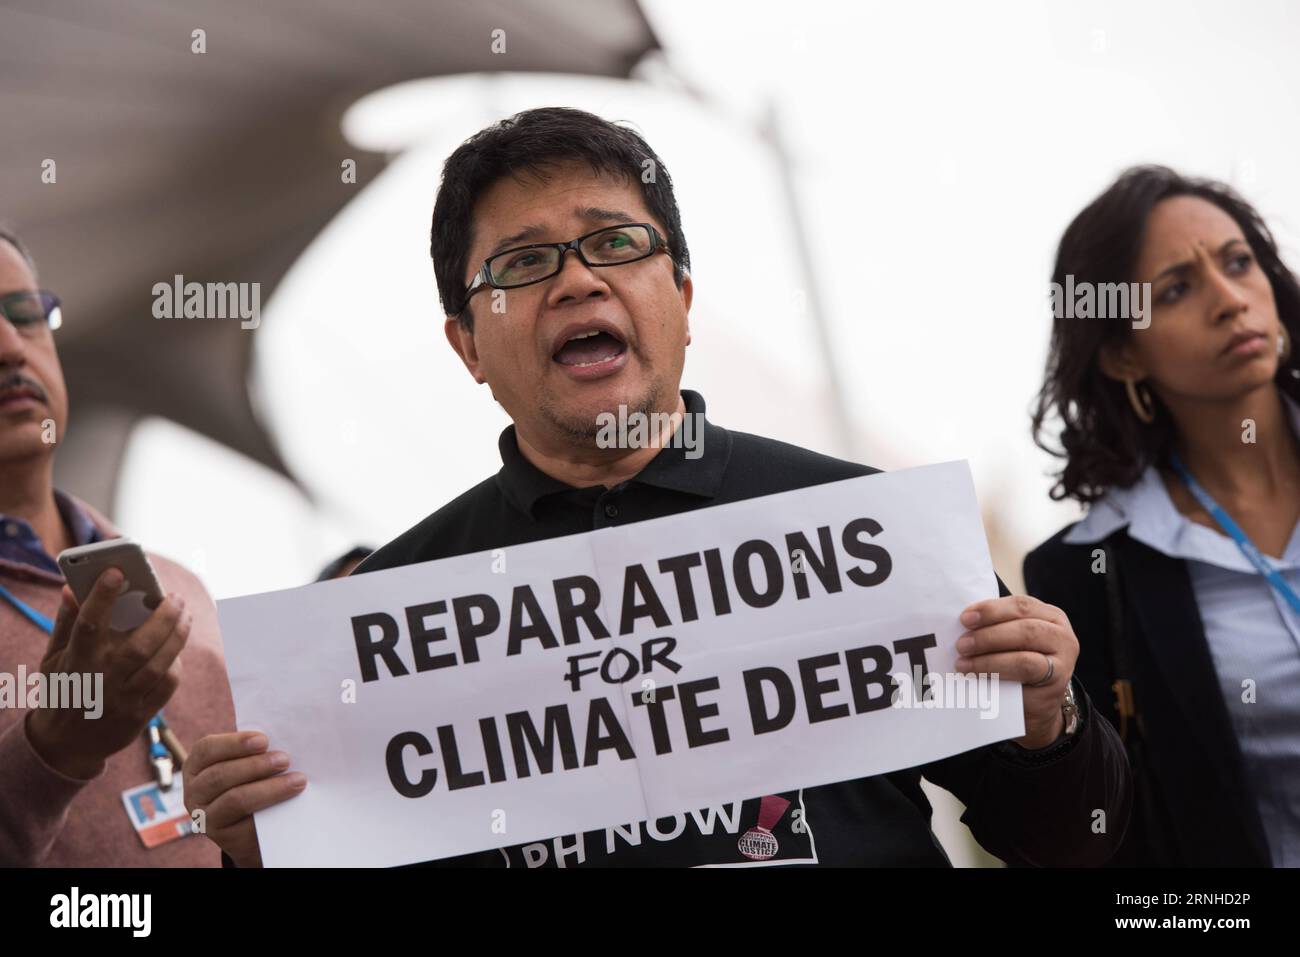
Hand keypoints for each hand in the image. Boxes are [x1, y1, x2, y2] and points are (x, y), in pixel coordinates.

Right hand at [26, 568, 190, 778]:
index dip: (102, 597)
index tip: (116, 572)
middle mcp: (101, 679)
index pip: (90, 624)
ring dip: (178, 635)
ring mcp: (122, 699)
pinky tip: (177, 647)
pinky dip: (176, 664)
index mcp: (76, 661)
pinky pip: (167, 685)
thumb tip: (71, 587)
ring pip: (160, 663)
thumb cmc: (63, 690)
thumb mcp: (53, 659)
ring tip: (185, 614)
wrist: (65, 744)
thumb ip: (66, 623)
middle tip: (175, 597)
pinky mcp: (139, 715)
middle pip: (140, 644)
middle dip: (164, 616)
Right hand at [184, 731, 306, 866]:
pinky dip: (270, 808)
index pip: (207, 749)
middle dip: (256, 765)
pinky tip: (290, 799)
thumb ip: (254, 752)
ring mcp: (206, 817)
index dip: (235, 743)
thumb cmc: (252, 781)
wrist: (255, 826)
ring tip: (298, 780)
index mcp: (196, 766)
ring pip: (235, 799)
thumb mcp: (245, 764)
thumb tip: (282, 738)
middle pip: (221, 775)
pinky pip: (247, 823)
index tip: (264, 740)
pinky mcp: (223, 837)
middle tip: (285, 760)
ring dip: (270, 788)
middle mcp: (194, 792)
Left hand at [954, 595, 1078, 748]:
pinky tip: (977, 678)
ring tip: (963, 663)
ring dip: (988, 660)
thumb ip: (996, 625)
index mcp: (1051, 616)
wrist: (1035, 701)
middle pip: (1025, 630)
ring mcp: (1062, 665)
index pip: (1021, 606)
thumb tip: (962, 623)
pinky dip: (997, 678)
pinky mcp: (1053, 691)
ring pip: (1025, 659)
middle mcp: (1062, 638)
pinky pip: (1023, 685)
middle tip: (961, 645)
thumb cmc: (1018, 659)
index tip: (965, 619)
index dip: (991, 610)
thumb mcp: (1012, 638)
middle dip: (988, 636)